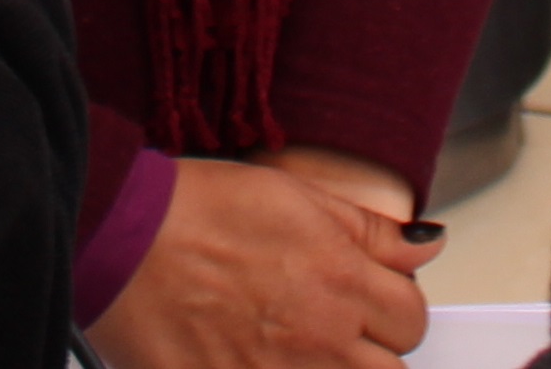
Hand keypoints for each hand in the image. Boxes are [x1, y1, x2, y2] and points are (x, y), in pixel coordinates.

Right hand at [87, 156, 433, 368]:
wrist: (121, 239)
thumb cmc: (198, 210)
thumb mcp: (296, 197)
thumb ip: (369, 231)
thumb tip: (428, 246)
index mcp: (341, 281)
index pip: (412, 320)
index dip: (393, 311)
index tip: (368, 306)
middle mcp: (321, 339)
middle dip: (370, 354)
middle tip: (331, 334)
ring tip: (293, 350)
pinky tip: (257, 361)